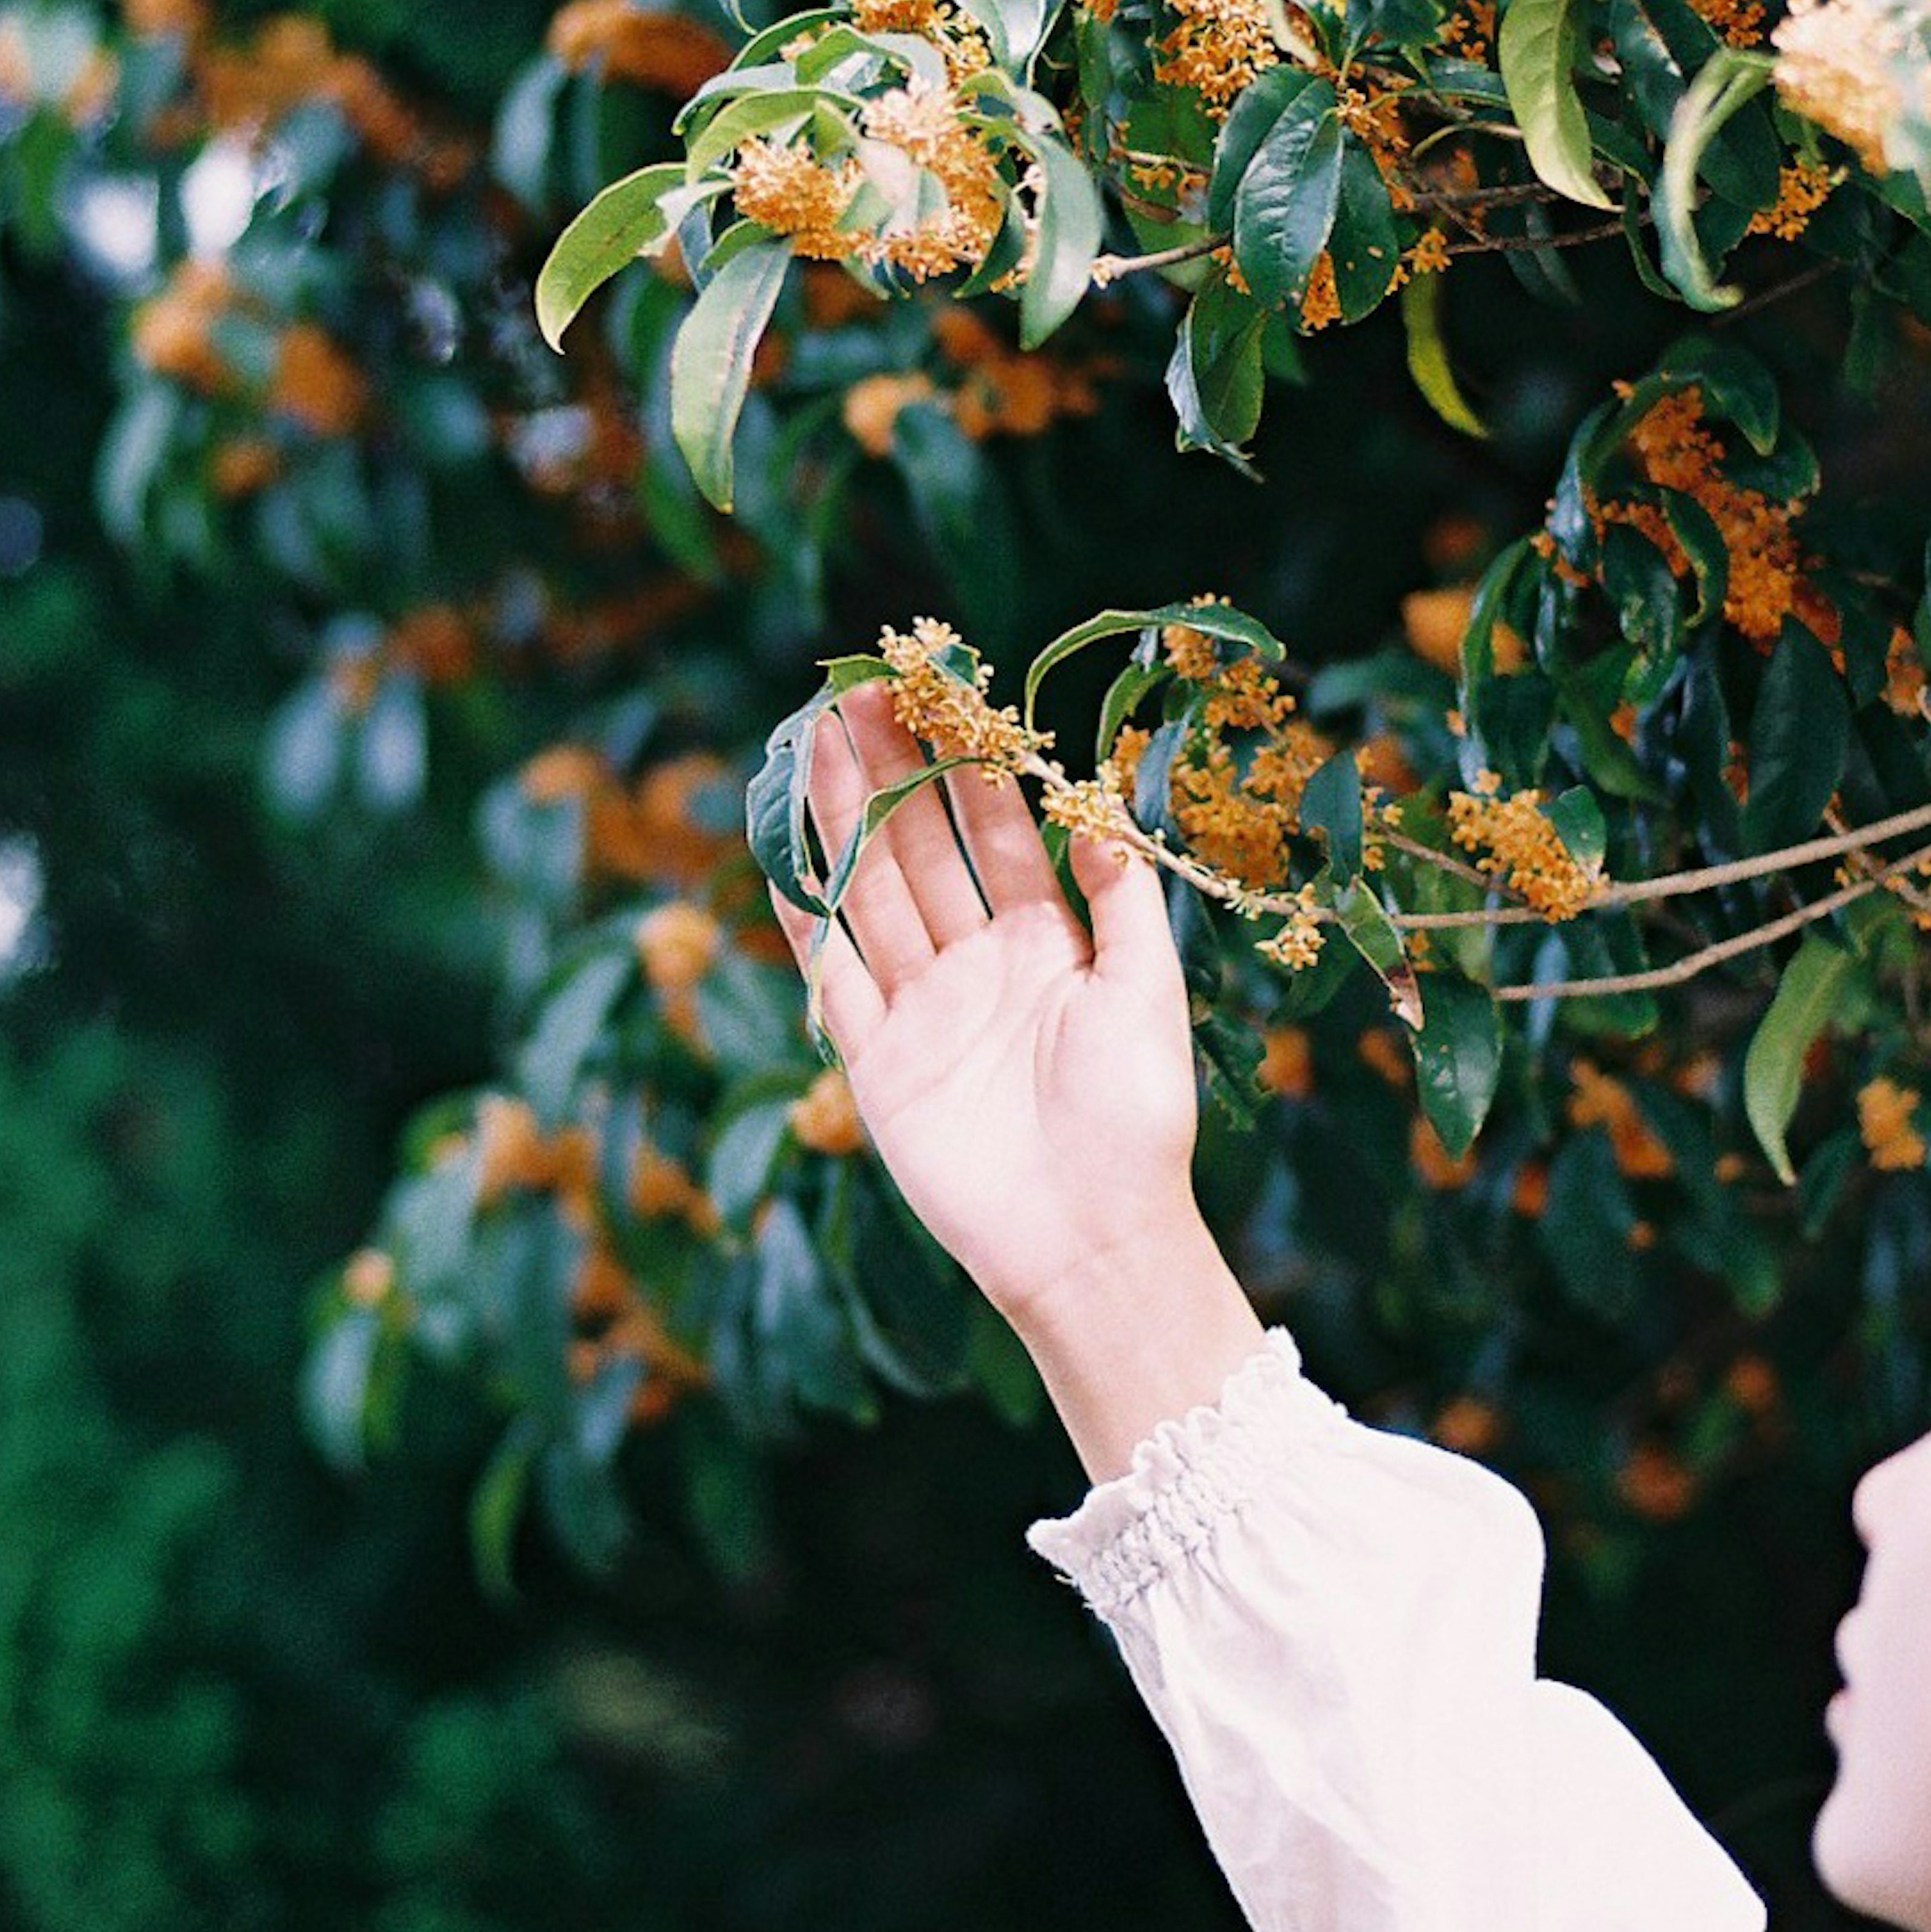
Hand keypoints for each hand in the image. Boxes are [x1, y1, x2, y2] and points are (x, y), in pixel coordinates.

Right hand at [765, 679, 1204, 1334]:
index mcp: (1047, 941)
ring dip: (843, 821)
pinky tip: (780, 864)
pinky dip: (805, 925)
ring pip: (872, 893)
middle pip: (921, 847)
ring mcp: (922, 1010)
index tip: (941, 696)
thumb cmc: (1137, 1118)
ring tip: (814, 744)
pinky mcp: (878, 1063)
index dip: (966, 765)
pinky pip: (834, 980)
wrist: (1092, 1240)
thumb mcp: (1150, 992)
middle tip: (859, 691)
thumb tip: (1099, 809)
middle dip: (890, 770)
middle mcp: (978, 964)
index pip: (995, 831)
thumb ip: (1124, 899)